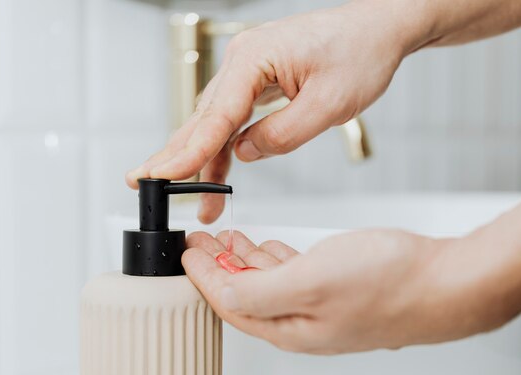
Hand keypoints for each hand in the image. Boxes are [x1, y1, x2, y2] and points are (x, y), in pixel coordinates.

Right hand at [126, 0, 427, 222]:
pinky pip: (232, 118)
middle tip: (142, 184)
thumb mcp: (329, 104)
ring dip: (202, 160)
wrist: (378, 28)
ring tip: (195, 200)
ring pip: (214, 122)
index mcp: (254, 59)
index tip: (162, 177)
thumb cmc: (360, 53)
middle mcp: (243, 61)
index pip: (215, 115)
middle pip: (202, 118)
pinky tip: (217, 172)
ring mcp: (249, 70)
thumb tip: (244, 152)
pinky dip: (224, 147)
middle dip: (175, 156)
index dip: (188, 152)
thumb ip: (283, 134)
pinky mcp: (258, 80)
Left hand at [182, 229, 514, 353]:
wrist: (446, 280)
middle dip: (218, 267)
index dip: (203, 277)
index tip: (186, 253)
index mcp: (290, 328)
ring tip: (226, 240)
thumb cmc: (390, 281)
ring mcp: (322, 306)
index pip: (229, 304)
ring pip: (268, 284)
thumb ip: (260, 291)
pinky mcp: (339, 290)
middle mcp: (302, 323)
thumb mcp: (312, 281)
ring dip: (243, 260)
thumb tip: (221, 294)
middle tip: (200, 242)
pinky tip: (268, 246)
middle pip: (244, 295)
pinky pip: (292, 275)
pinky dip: (273, 258)